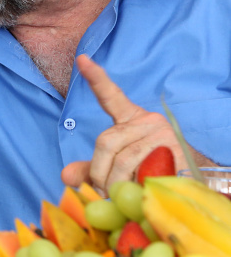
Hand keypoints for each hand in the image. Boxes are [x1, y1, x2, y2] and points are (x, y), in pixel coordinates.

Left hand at [61, 55, 209, 193]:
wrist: (191, 178)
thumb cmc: (150, 167)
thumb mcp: (118, 165)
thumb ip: (91, 167)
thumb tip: (65, 175)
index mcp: (131, 118)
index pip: (111, 96)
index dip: (95, 78)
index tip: (81, 59)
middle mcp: (148, 121)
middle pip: (106, 141)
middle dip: (98, 171)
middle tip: (101, 190)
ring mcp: (164, 135)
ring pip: (124, 160)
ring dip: (115, 184)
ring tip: (118, 197)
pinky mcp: (177, 154)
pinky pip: (146, 173)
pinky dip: (136, 188)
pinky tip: (138, 194)